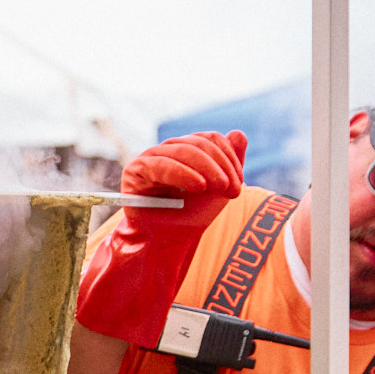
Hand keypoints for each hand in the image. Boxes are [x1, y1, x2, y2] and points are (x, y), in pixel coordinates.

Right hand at [121, 130, 247, 226]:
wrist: (168, 241)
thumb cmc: (191, 215)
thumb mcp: (219, 188)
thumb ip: (230, 161)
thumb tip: (238, 132)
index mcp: (186, 149)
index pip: (210, 139)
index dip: (229, 157)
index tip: (239, 182)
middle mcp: (167, 149)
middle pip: (200, 144)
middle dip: (221, 166)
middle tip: (233, 190)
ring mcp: (150, 157)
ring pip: (185, 150)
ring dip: (208, 169)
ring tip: (221, 189)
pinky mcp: (135, 170)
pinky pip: (162, 165)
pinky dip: (183, 174)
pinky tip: (199, 186)